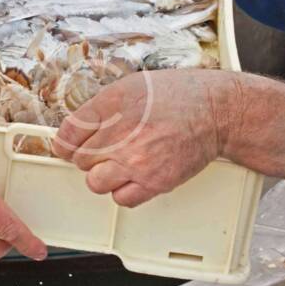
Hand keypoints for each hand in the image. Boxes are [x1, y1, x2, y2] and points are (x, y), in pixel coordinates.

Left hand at [53, 70, 284, 207]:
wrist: (217, 111)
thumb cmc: (178, 96)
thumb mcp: (132, 86)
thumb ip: (101, 107)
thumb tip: (74, 129)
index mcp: (113, 103)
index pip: (68, 133)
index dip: (67, 141)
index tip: (69, 144)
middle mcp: (122, 133)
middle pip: (79, 159)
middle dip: (89, 155)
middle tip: (106, 148)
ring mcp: (137, 161)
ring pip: (95, 182)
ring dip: (103, 175)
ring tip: (120, 163)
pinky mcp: (154, 182)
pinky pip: (121, 199)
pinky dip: (124, 191)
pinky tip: (135, 176)